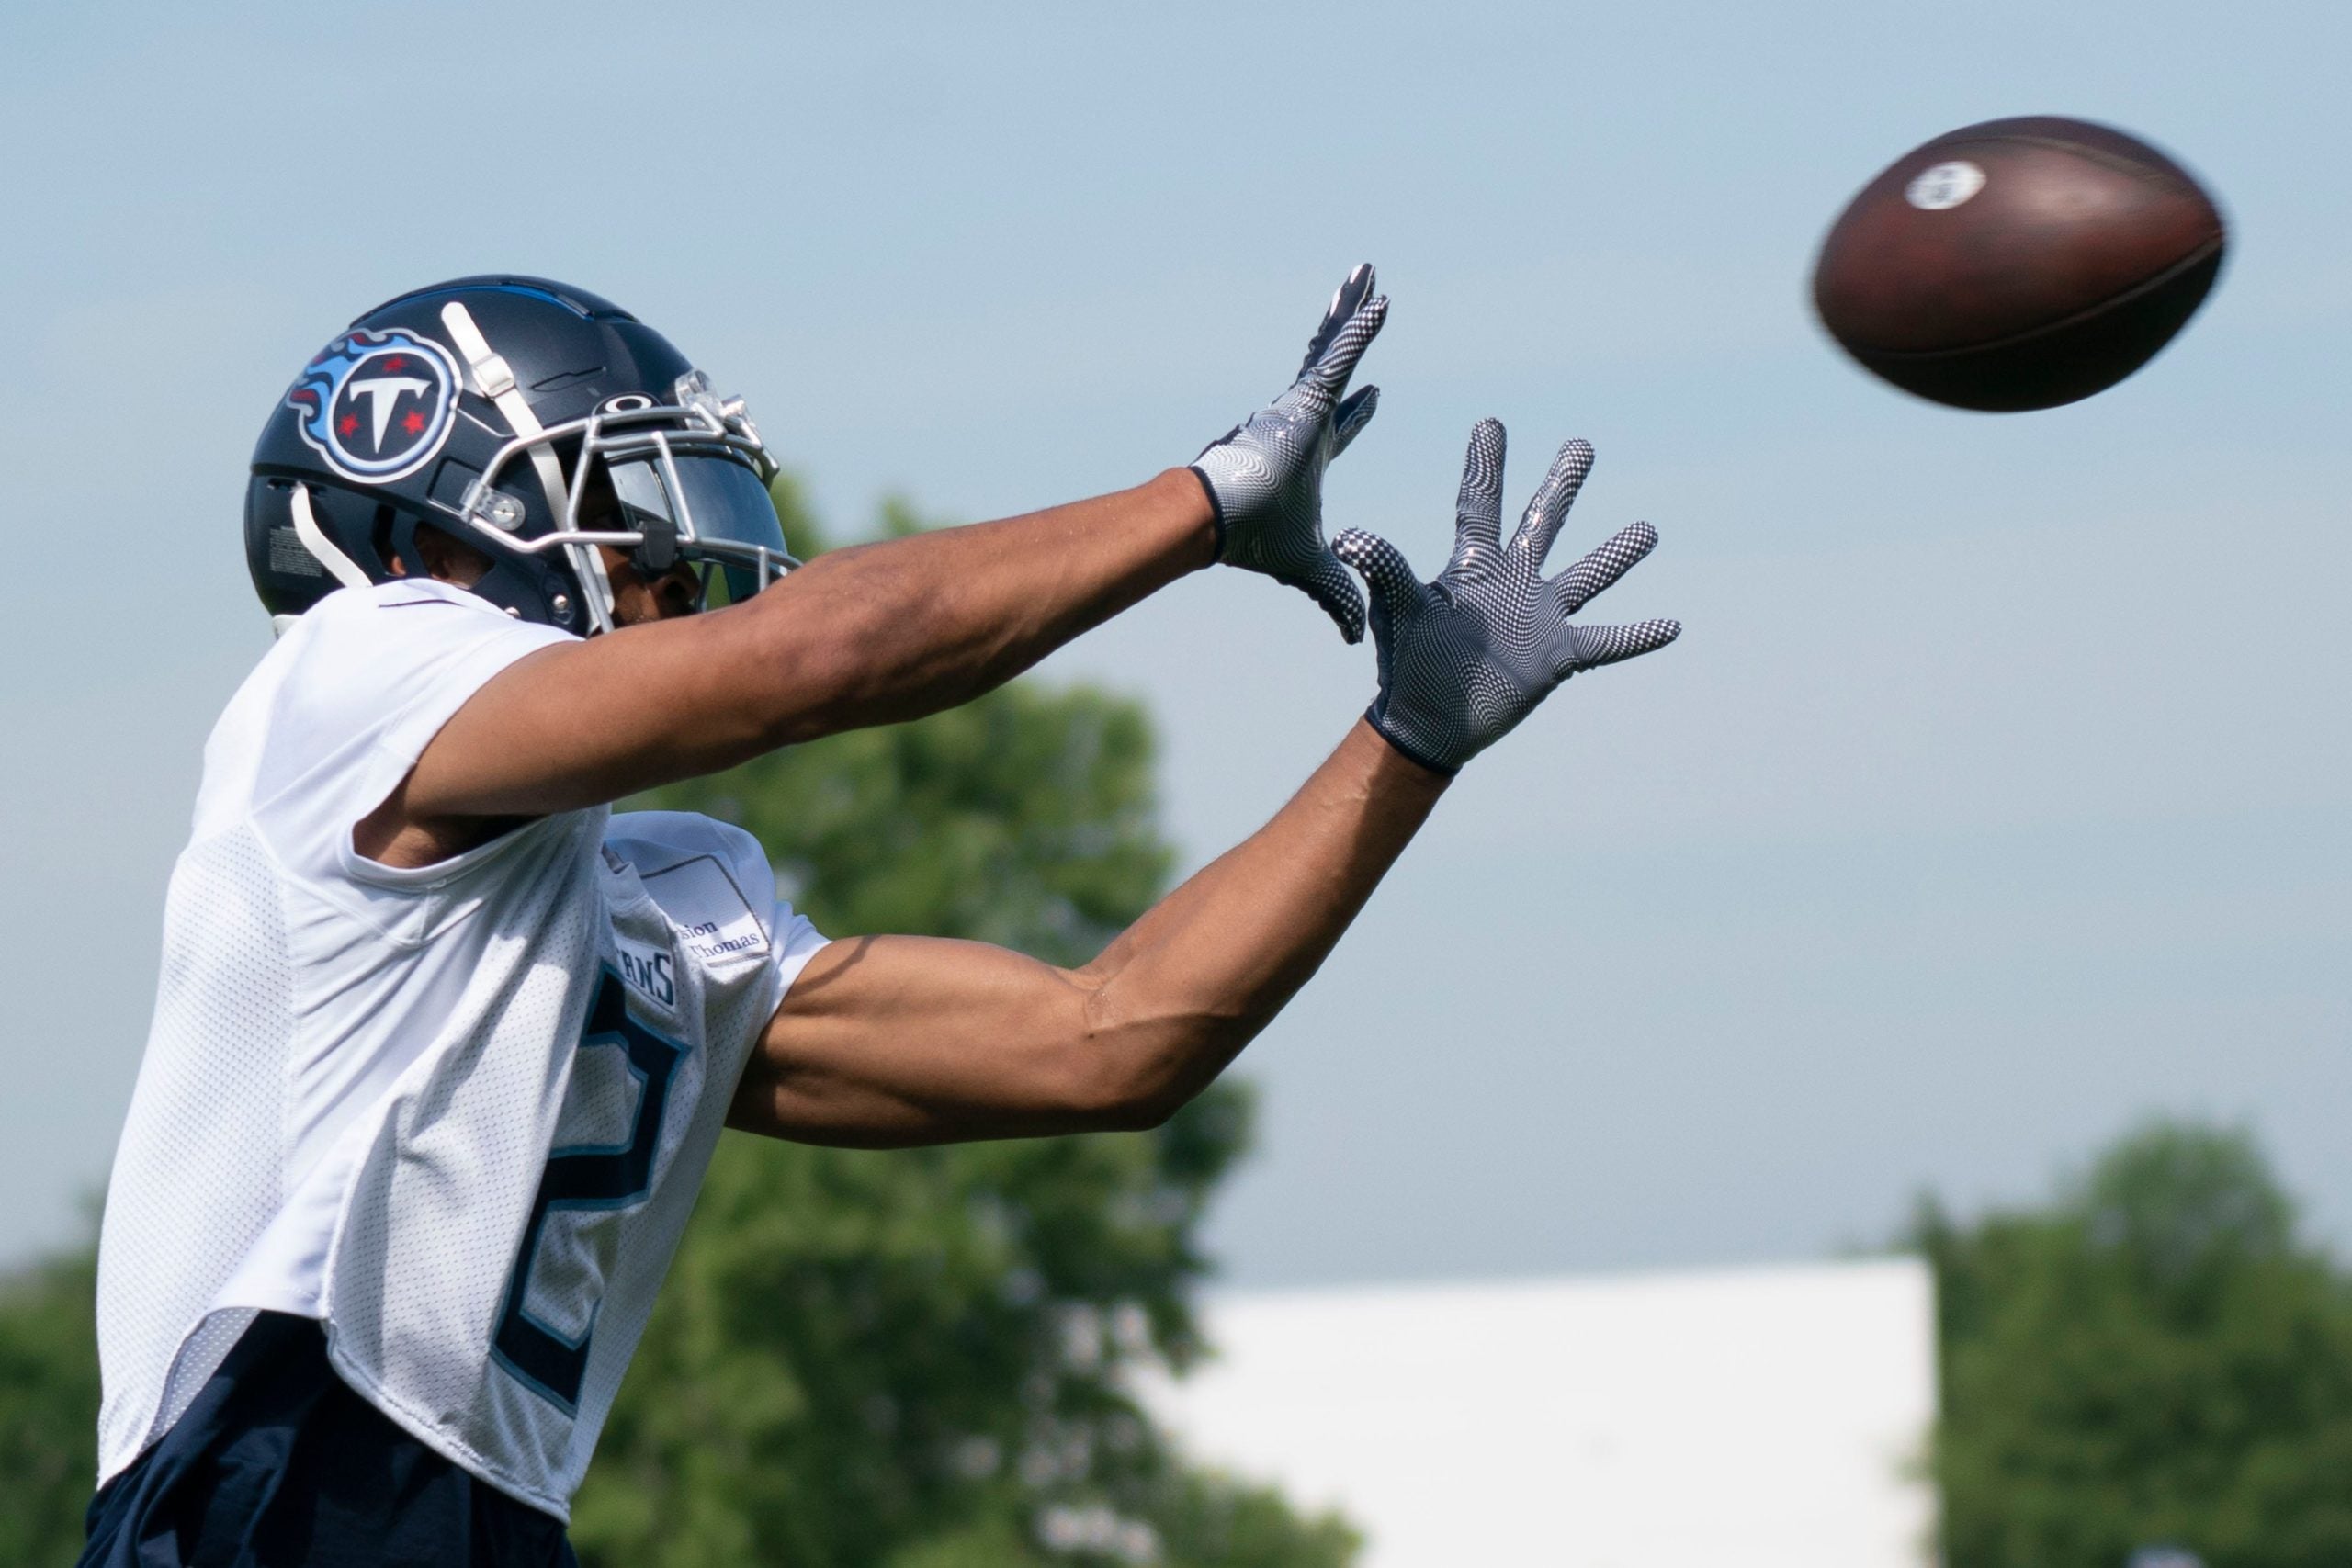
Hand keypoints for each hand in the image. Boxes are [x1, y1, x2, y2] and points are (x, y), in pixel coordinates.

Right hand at [1191, 264, 1387, 641]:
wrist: (1215, 522)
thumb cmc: (1253, 541)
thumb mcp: (1310, 568)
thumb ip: (1335, 594)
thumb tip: (1351, 636)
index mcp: (1309, 456)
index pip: (1340, 427)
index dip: (1359, 413)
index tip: (1378, 395)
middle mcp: (1304, 421)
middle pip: (1336, 370)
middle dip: (1351, 337)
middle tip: (1371, 304)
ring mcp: (1300, 405)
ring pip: (1334, 347)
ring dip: (1353, 311)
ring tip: (1369, 273)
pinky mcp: (1301, 398)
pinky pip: (1337, 355)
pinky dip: (1359, 329)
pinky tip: (1380, 300)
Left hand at [1332, 419, 1680, 772]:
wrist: (1427, 721)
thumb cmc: (1408, 663)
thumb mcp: (1399, 609)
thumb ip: (1384, 569)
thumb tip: (1349, 536)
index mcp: (1474, 566)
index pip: (1481, 504)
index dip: (1486, 465)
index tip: (1491, 425)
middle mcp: (1513, 582)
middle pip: (1543, 522)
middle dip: (1562, 484)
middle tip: (1581, 445)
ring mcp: (1540, 617)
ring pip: (1588, 576)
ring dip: (1617, 553)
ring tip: (1649, 529)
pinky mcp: (1558, 655)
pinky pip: (1607, 642)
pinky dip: (1638, 636)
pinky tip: (1672, 625)